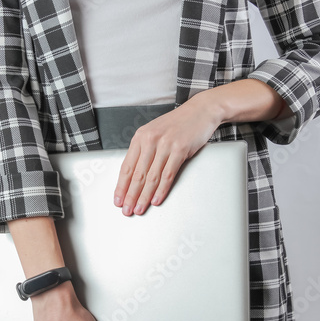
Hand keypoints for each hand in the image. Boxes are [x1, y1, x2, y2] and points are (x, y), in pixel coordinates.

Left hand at [113, 95, 222, 215]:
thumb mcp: (155, 133)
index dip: (121, 186)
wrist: (201, 110)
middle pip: (137, 174)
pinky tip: (156, 200)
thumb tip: (134, 176)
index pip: (126, 166)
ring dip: (144, 196)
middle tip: (126, 210)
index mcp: (140, 137)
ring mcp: (165, 144)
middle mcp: (150, 140)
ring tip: (139, 209)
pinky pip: (168, 174)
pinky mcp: (180, 149)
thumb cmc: (178, 124)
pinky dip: (161, 190)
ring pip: (151, 177)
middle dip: (130, 196)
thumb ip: (144, 151)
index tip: (118, 200)